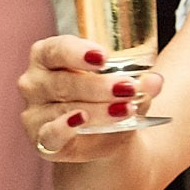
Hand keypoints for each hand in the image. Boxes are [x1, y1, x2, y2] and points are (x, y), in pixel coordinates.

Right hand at [17, 35, 164, 161]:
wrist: (106, 135)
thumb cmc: (107, 98)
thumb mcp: (126, 87)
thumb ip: (141, 84)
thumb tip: (155, 81)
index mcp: (49, 57)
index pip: (56, 49)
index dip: (77, 52)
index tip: (103, 56)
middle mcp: (35, 82)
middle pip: (63, 81)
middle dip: (98, 85)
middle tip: (128, 87)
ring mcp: (35, 112)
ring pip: (62, 108)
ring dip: (96, 109)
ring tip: (125, 109)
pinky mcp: (40, 139)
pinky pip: (49, 134)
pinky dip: (64, 128)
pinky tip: (82, 120)